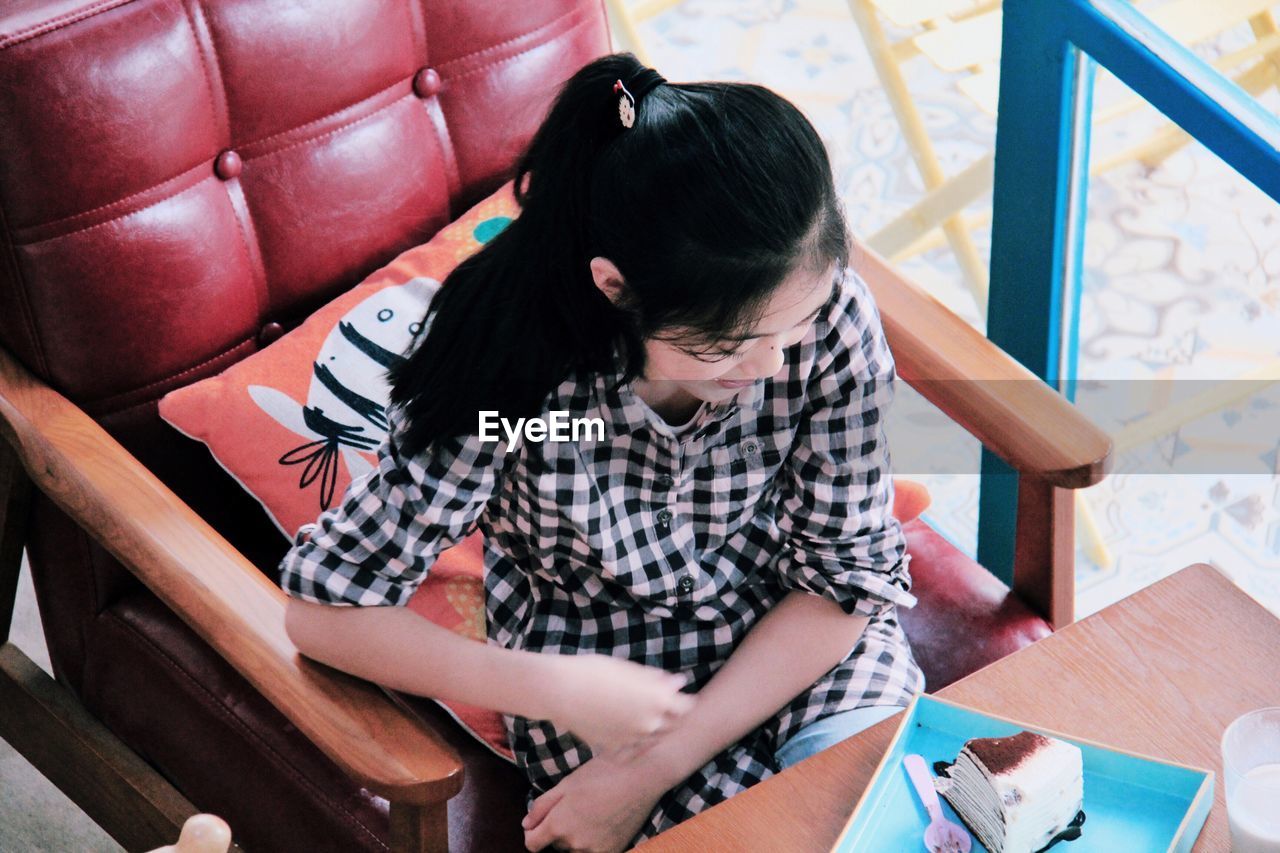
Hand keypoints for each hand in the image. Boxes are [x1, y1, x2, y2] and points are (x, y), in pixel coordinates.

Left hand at [522, 749, 668, 852]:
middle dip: (559, 830)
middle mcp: (575, 843)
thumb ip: (542, 806)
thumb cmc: (603, 774)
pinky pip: (593, 852)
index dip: (534, 832)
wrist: (641, 777)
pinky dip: (593, 841)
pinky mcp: (614, 851)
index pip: (532, 845)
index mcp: (559, 825)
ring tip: (592, 811)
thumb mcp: (566, 783)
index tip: (541, 822)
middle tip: (576, 805)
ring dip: (577, 837)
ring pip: (575, 849)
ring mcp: (595, 850)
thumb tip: (526, 825)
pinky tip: (603, 822)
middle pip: (556, 845)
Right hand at [544, 654, 694, 758]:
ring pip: (653, 739)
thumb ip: (656, 679)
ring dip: (654, 729)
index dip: (684, 699)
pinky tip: (626, 730)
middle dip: (672, 716)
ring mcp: (632, 739)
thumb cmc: (596, 671)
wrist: (562, 691)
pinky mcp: (614, 748)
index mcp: (658, 700)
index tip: (679, 694)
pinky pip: (631, 749)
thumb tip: (677, 682)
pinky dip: (633, 742)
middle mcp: (650, 723)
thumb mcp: (630, 669)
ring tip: (642, 716)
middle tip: (664, 705)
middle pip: (673, 725)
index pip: (686, 707)